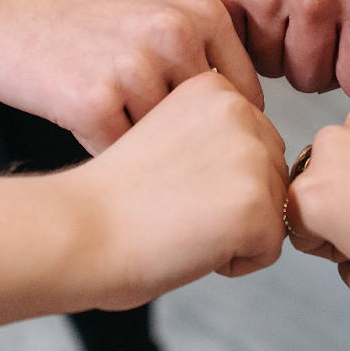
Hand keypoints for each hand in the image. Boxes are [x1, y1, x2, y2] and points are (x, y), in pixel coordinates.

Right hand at [0, 0, 263, 155]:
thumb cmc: (83, 20)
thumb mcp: (160, 18)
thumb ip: (208, 60)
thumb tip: (255, 137)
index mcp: (206, 13)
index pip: (246, 102)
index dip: (218, 130)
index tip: (187, 134)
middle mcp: (178, 35)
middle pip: (209, 130)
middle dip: (184, 150)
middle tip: (147, 143)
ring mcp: (136, 66)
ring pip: (166, 149)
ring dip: (145, 157)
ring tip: (116, 129)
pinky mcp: (93, 100)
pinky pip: (121, 158)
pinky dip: (106, 159)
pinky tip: (84, 128)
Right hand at [76, 72, 287, 309]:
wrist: (76, 231)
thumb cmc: (109, 196)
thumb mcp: (170, 135)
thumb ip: (216, 136)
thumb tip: (260, 162)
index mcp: (215, 87)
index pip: (255, 145)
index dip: (215, 179)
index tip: (168, 181)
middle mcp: (240, 112)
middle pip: (272, 176)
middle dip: (233, 205)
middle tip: (172, 207)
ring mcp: (253, 158)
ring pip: (273, 214)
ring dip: (233, 233)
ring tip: (177, 223)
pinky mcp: (258, 206)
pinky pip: (268, 251)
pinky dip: (232, 263)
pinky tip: (186, 245)